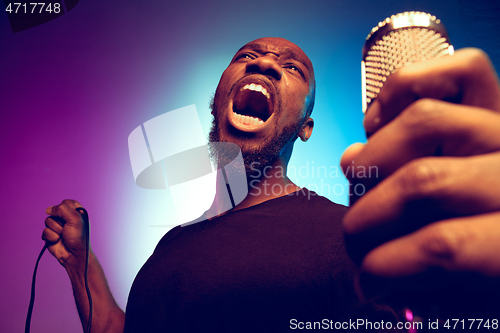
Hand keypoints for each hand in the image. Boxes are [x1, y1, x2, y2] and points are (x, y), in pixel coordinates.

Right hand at [42, 199, 88, 266]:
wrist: (74, 255)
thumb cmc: (78, 237)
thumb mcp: (74, 219)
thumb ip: (62, 209)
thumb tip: (49, 209)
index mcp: (76, 213)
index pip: (66, 202)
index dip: (64, 208)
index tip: (68, 215)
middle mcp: (66, 219)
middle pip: (54, 211)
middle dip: (59, 220)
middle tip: (67, 227)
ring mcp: (57, 227)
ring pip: (48, 221)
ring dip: (55, 229)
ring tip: (63, 235)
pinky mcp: (50, 235)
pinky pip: (44, 231)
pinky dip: (51, 236)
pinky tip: (57, 240)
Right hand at [340, 49, 499, 302]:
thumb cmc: (494, 260)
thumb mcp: (478, 295)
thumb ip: (430, 280)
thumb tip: (369, 276)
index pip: (447, 247)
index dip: (389, 268)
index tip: (367, 283)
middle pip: (424, 182)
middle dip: (369, 216)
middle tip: (356, 238)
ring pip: (426, 120)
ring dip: (375, 156)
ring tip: (362, 175)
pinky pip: (459, 69)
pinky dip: (404, 88)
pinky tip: (383, 121)